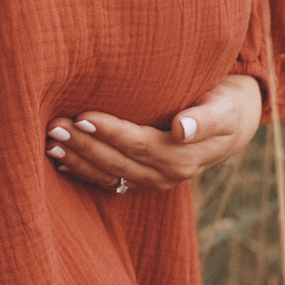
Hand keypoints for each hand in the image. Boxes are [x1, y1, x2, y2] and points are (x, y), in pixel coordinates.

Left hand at [43, 75, 264, 192]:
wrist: (234, 122)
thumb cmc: (226, 104)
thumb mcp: (224, 108)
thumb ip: (204, 120)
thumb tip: (181, 130)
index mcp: (182, 157)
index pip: (138, 144)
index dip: (110, 131)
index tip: (83, 116)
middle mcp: (165, 174)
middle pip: (117, 160)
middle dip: (84, 145)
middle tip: (54, 126)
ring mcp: (152, 180)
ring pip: (108, 173)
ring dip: (78, 160)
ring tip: (49, 142)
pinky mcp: (142, 178)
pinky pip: (109, 179)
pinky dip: (84, 170)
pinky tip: (60, 160)